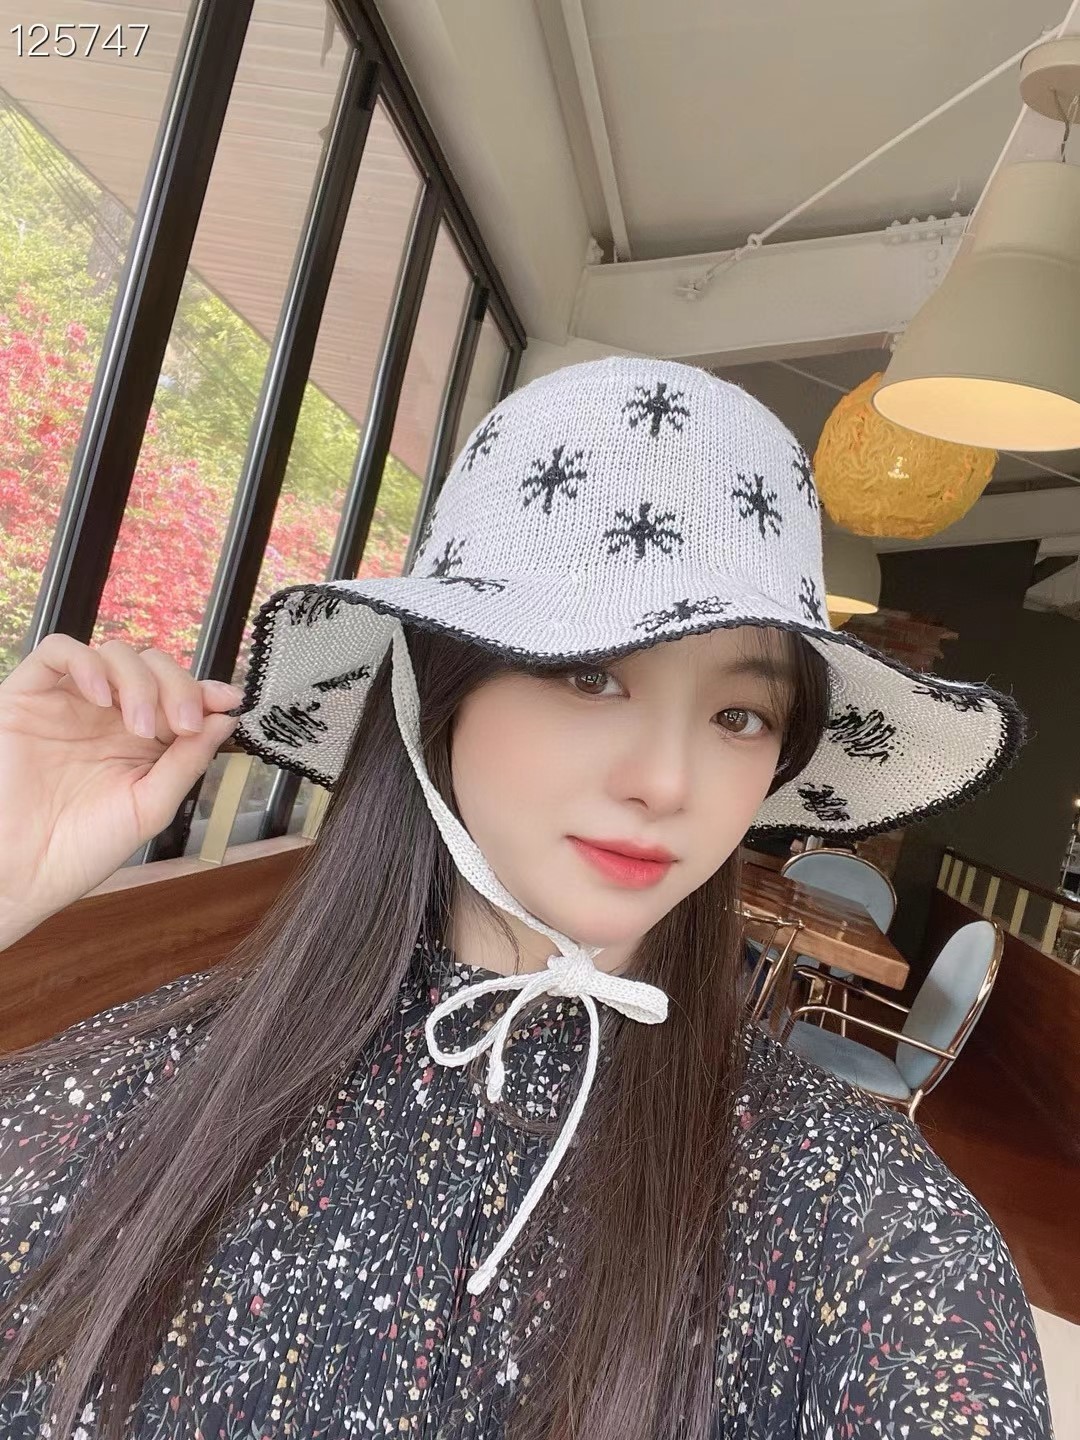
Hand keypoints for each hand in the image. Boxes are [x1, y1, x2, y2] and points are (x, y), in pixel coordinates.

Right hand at [0, 633, 246, 939]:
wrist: (20, 872)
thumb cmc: (81, 849)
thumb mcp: (150, 806)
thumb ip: (187, 761)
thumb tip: (224, 720)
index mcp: (142, 741)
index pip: (180, 696)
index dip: (206, 691)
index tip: (227, 700)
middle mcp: (109, 717)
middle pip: (154, 667)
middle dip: (177, 687)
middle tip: (181, 723)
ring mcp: (71, 703)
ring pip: (114, 654)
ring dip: (139, 681)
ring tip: (140, 726)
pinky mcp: (29, 697)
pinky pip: (58, 652)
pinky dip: (87, 662)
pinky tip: (101, 695)